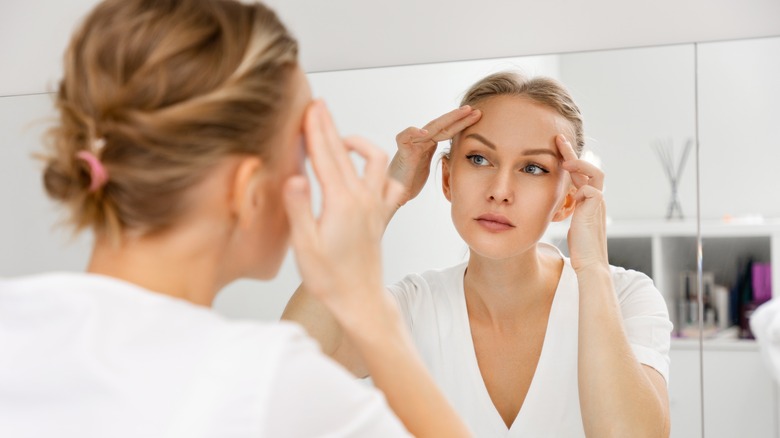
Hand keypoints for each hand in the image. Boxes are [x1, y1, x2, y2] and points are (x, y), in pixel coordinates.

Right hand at [282, 100, 404, 330]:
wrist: (359, 299)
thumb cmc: (329, 278)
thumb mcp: (304, 246)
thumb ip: (299, 209)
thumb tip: (295, 177)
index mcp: (341, 203)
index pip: (324, 156)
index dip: (315, 129)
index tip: (309, 108)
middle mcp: (362, 199)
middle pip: (344, 153)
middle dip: (330, 126)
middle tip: (318, 106)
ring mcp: (375, 206)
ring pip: (374, 162)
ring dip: (359, 144)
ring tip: (341, 138)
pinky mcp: (382, 216)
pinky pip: (392, 185)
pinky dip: (383, 171)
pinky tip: (370, 169)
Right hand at [388, 106, 480, 210]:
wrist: (394, 193)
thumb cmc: (410, 181)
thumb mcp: (431, 168)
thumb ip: (441, 159)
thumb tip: (459, 158)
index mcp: (429, 144)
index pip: (448, 130)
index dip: (462, 123)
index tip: (478, 116)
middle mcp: (421, 141)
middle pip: (442, 125)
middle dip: (459, 117)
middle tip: (474, 109)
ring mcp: (412, 144)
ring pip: (429, 127)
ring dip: (447, 119)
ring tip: (461, 112)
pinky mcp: (402, 151)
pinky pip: (405, 137)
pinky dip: (413, 133)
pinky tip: (425, 132)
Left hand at [556, 134, 608, 272]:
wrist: (590, 263)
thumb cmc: (579, 247)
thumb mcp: (569, 223)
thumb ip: (566, 209)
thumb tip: (554, 201)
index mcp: (589, 201)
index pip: (580, 175)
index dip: (569, 162)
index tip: (555, 151)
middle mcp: (596, 198)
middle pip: (588, 168)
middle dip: (572, 152)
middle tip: (558, 139)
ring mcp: (598, 202)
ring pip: (594, 173)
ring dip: (580, 162)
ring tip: (564, 159)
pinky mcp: (596, 206)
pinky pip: (590, 187)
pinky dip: (580, 181)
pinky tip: (567, 181)